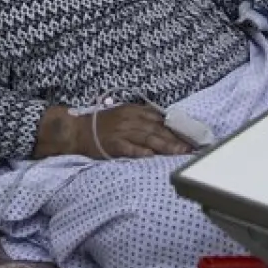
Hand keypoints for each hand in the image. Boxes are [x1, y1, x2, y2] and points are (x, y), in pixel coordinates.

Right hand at [35, 104, 192, 159]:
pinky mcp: (112, 144)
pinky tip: (153, 157)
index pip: (160, 119)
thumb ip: (143, 119)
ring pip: (148, 138)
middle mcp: (130, 119)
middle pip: (157, 129)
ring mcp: (121, 131)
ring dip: (165, 146)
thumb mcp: (124, 115)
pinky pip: (129, 148)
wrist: (77, 130)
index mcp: (134, 111)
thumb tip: (165, 125)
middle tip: (191, 148)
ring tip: (179, 153)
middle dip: (176, 139)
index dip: (176, 128)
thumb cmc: (102, 125)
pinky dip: (141, 152)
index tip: (191, 136)